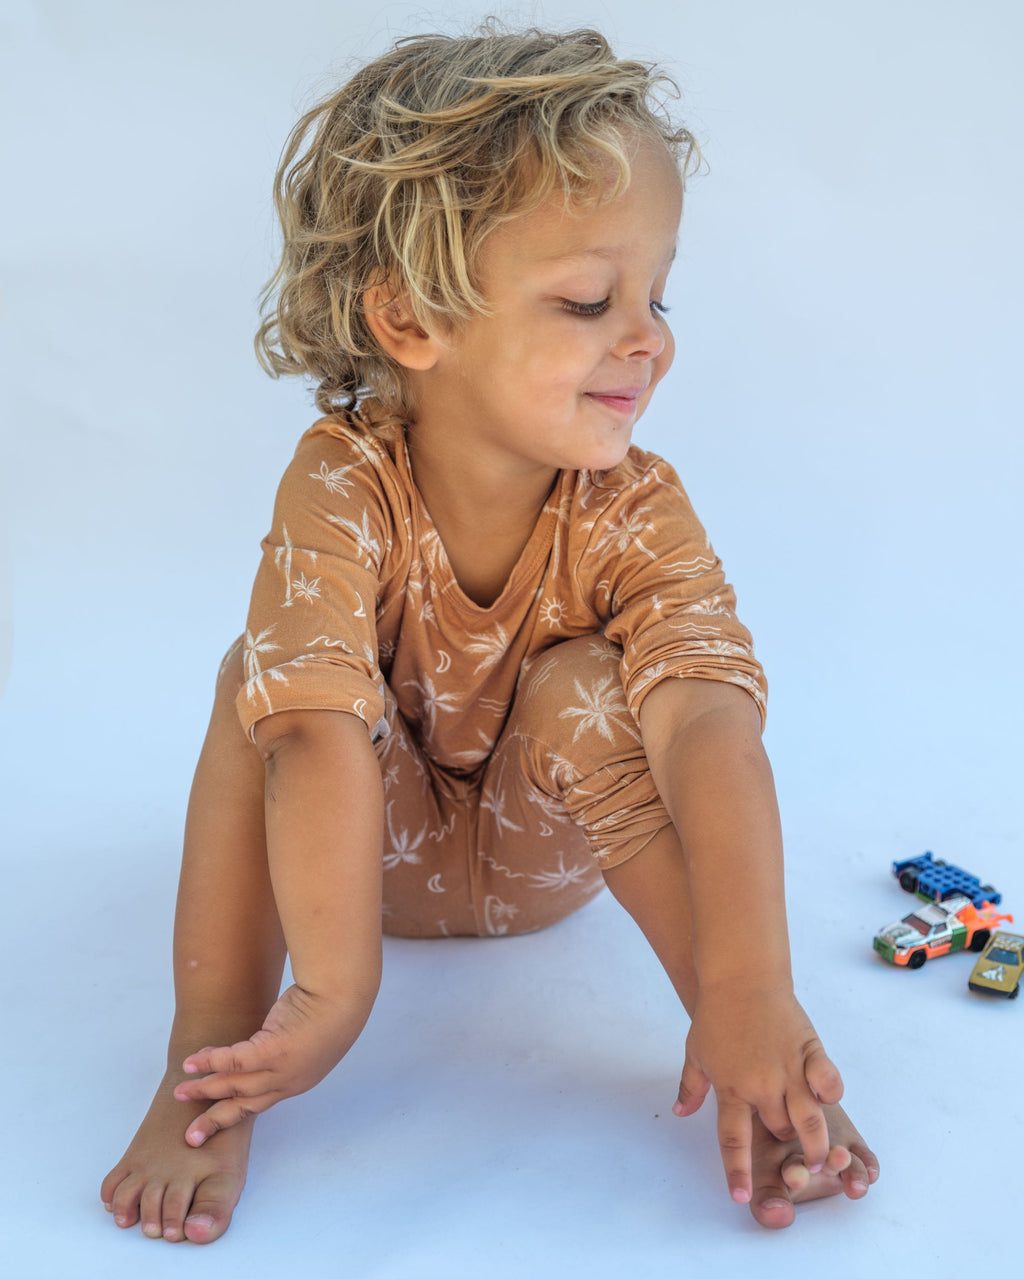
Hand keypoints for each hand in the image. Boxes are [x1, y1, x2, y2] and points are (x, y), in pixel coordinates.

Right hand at [172, 982, 372, 1145]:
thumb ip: (282, 1047)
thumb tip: (260, 1043)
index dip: (234, 1112)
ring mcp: (282, 1069)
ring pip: (236, 1085)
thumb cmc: (327, 1007)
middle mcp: (289, 1081)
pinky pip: (235, 1060)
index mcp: (297, 1081)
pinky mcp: (275, 1051)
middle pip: (245, 1106)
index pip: (260, 1103)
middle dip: (215, 1120)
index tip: (214, 1123)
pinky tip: (191, 1063)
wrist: (343, 994)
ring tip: (181, 1091)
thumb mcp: (305, 1036)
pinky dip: (211, 1062)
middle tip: (191, 1136)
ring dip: (206, 1089)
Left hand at [672, 984, 843, 1204]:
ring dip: (816, 1143)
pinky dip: (830, 1093)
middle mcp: (761, 1084)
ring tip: (821, 1158)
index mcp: (731, 1088)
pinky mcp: (809, 1050)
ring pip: (809, 1119)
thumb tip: (681, 1113)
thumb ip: (692, 1087)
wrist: (740, 976)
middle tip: (794, 1160)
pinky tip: (828, 1100)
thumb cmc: (716, 1014)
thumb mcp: (695, 1051)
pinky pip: (827, 1081)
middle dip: (786, 1148)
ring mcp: (788, 1068)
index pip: (733, 1140)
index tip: (741, 1198)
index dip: (737, 1171)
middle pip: (778, 1131)